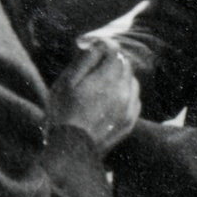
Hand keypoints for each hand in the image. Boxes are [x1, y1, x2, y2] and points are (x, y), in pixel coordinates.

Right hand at [48, 38, 140, 155]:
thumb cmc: (63, 113)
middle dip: (112, 60)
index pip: (115, 51)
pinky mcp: (130, 122)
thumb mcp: (67, 82)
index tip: (95, 47)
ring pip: (131, 81)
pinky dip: (126, 94)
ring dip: (120, 77)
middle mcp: (123, 91)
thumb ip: (86, 60)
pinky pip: (134, 99)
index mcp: (107, 79)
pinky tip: (111, 99)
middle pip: (124, 65)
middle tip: (96, 65)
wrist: (71, 151)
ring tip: (103, 83)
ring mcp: (129, 108)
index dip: (105, 46)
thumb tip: (99, 44)